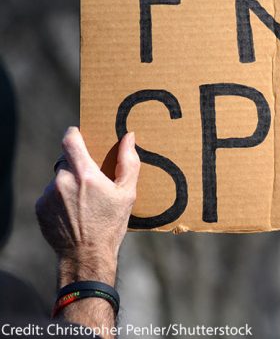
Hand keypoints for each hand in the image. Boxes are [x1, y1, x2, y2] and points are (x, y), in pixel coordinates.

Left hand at [35, 127, 139, 286]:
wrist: (86, 256)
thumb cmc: (111, 224)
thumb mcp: (127, 194)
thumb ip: (129, 162)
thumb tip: (129, 137)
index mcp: (85, 174)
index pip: (70, 140)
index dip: (74, 134)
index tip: (79, 135)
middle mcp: (63, 181)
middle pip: (67, 161)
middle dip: (77, 166)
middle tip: (91, 181)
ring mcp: (48, 195)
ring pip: (59, 179)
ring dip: (68, 184)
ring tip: (83, 203)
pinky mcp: (40, 207)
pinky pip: (50, 195)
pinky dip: (59, 199)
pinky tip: (73, 213)